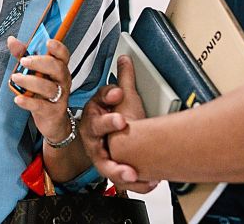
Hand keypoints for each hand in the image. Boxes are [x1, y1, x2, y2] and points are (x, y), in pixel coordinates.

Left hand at [7, 36, 73, 143]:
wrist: (53, 119)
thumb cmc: (43, 91)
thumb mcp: (33, 71)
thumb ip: (23, 55)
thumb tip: (12, 41)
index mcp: (60, 67)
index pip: (63, 55)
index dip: (58, 47)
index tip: (48, 42)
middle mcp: (63, 81)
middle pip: (57, 68)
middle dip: (40, 62)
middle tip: (24, 61)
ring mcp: (60, 97)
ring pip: (49, 87)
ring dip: (30, 81)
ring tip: (16, 78)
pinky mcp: (53, 112)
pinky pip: (42, 106)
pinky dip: (29, 102)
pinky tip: (18, 99)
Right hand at [77, 54, 155, 192]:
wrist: (113, 145)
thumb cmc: (116, 121)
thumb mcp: (119, 99)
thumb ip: (123, 79)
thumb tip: (125, 58)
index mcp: (93, 114)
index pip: (97, 102)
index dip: (107, 96)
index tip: (119, 92)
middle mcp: (93, 136)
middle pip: (96, 130)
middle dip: (108, 125)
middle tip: (122, 122)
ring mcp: (100, 155)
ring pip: (105, 163)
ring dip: (118, 168)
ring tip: (131, 171)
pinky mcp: (111, 172)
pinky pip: (120, 181)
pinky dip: (135, 184)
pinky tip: (150, 183)